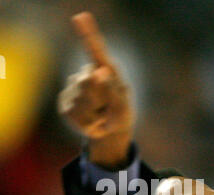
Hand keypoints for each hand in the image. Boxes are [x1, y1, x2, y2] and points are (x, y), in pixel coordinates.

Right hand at [58, 12, 134, 167]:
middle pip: (86, 82)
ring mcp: (74, 88)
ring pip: (80, 101)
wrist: (111, 131)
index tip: (80, 17)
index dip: (87, 34)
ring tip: (100, 116)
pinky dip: (85, 122)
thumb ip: (112, 91)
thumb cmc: (121, 116)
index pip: (96, 50)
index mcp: (106, 70)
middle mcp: (88, 75)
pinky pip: (73, 113)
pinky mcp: (66, 104)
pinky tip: (91, 122)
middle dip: (98, 100)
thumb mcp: (122, 107)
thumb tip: (98, 71)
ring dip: (94, 114)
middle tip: (107, 109)